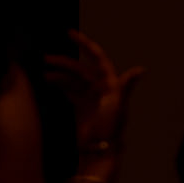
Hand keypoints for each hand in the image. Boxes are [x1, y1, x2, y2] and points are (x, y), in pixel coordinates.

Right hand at [44, 30, 144, 155]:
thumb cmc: (110, 126)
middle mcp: (100, 87)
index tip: (70, 34)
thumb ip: (125, 85)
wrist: (99, 148)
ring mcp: (90, 96)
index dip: (85, 44)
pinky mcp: (81, 106)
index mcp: (110, 82)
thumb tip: (141, 69)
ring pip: (71, 79)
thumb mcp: (117, 103)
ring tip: (42, 72)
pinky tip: (48, 83)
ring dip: (58, 75)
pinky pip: (68, 91)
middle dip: (62, 62)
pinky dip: (58, 86)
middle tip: (45, 58)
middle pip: (79, 69)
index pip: (97, 57)